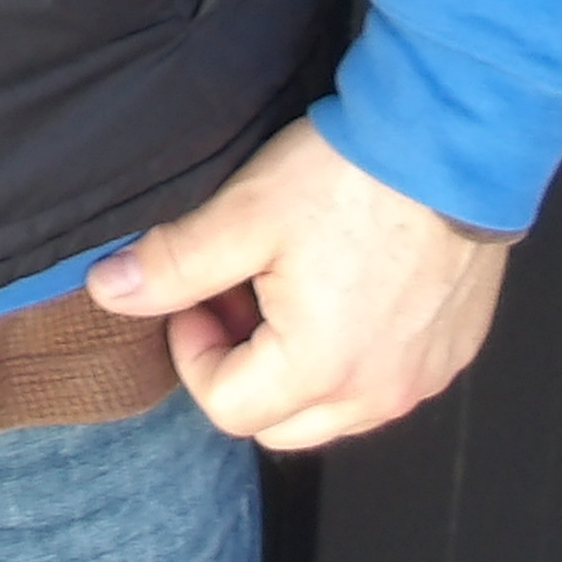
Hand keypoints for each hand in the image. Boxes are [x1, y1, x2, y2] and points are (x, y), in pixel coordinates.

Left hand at [85, 119, 507, 448]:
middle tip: (242, 292)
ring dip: (298, 367)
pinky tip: (348, 286)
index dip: (195, 351)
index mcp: (319, 369)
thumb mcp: (243, 214)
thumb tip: (110, 292)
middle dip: (244, 367)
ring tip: (293, 286)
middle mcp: (378, 393)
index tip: (200, 296)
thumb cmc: (352, 176)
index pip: (225, 407)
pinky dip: (354, 354)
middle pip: (278, 423)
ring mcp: (422, 378)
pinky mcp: (452, 353)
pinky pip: (386, 383)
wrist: (451, 139)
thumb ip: (171, 265)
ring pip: (334, 411)